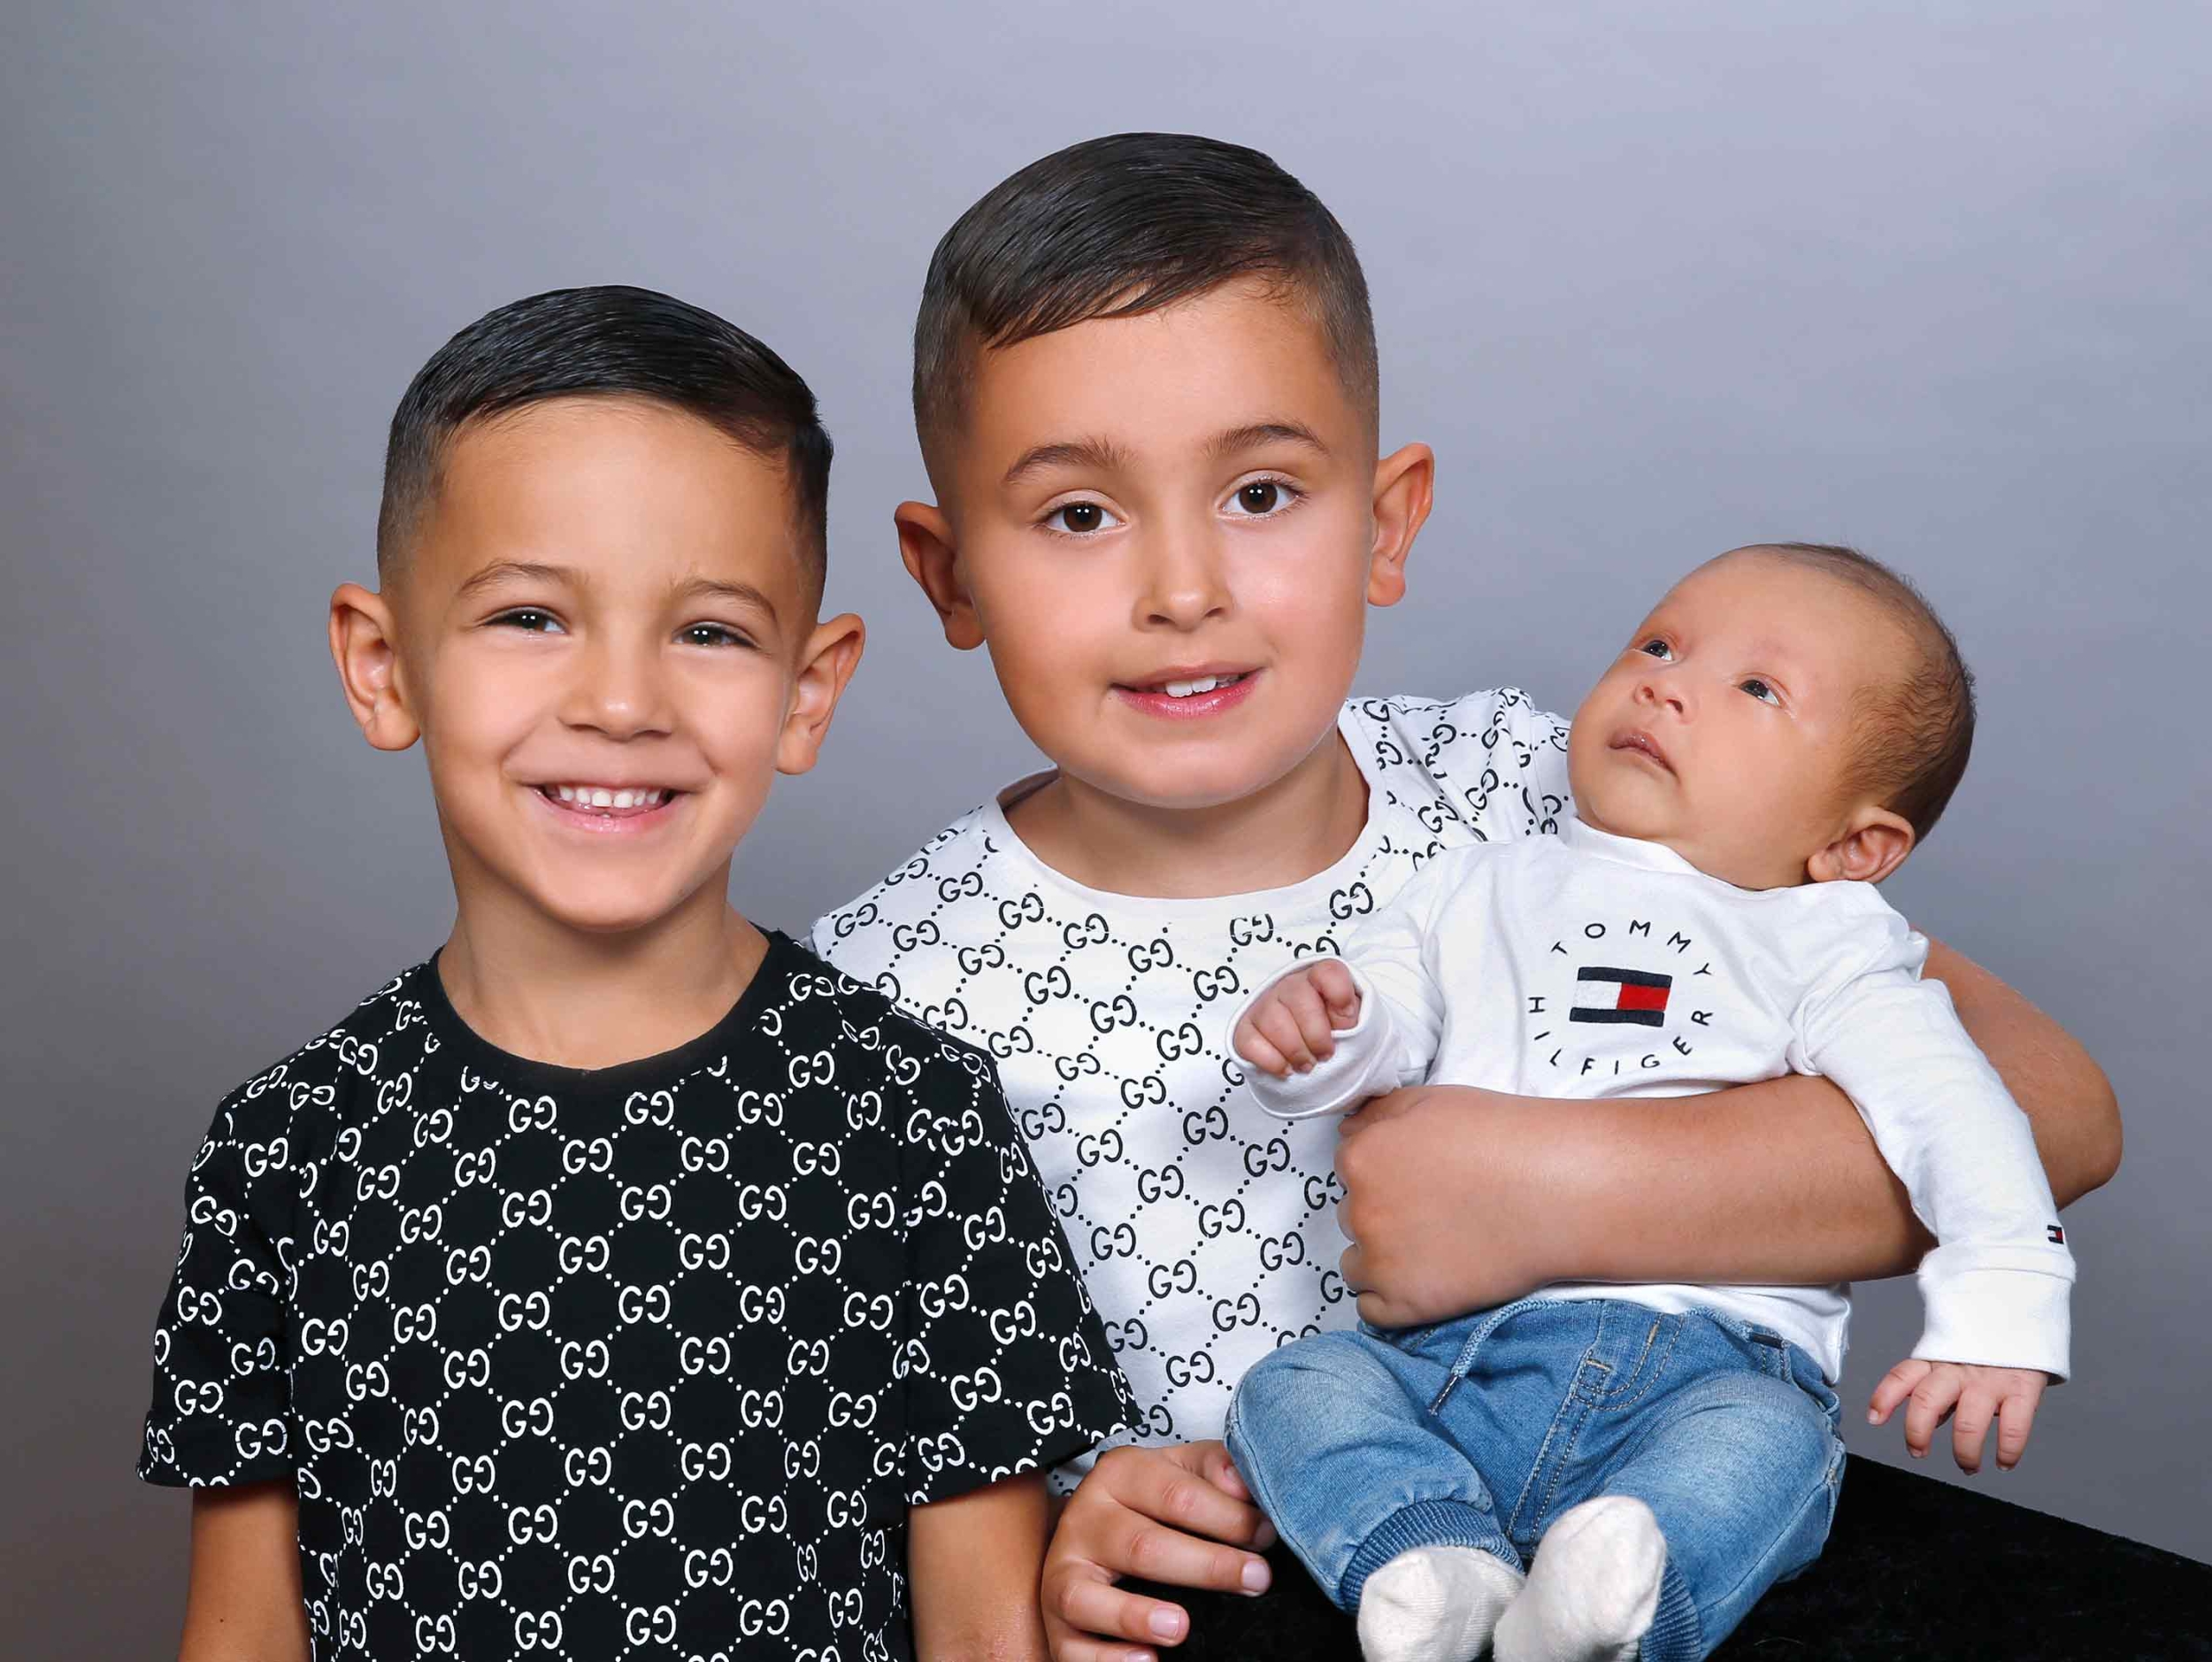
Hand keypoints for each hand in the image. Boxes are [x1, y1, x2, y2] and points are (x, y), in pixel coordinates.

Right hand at [1041, 1442, 1275, 1661]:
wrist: (1095, 1532)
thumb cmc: (1155, 1502)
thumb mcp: (1184, 1470)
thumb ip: (1216, 1468)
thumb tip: (1244, 1485)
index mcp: (1119, 1475)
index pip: (1177, 1495)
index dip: (1228, 1517)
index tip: (1268, 1536)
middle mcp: (1084, 1520)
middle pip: (1141, 1546)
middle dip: (1206, 1566)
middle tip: (1257, 1580)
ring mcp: (1062, 1574)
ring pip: (1085, 1596)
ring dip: (1132, 1615)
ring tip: (1180, 1627)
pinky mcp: (1054, 1624)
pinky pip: (1070, 1648)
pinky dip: (1105, 1661)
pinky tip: (1145, 1661)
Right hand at [1233, 962, 1361, 1075]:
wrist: (1307, 1050)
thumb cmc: (1331, 1032)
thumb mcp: (1351, 1024)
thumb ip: (1352, 1018)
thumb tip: (1344, 1020)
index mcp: (1318, 979)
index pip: (1328, 972)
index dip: (1340, 994)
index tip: (1347, 1019)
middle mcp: (1288, 986)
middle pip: (1299, 1000)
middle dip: (1316, 1036)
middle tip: (1325, 1055)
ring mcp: (1263, 1006)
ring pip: (1274, 1023)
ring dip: (1296, 1052)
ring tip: (1307, 1065)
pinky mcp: (1245, 1030)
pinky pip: (1250, 1044)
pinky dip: (1272, 1061)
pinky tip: (1285, 1068)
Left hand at [1336, 1086, 1551, 1326]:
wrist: (1556, 1191)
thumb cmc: (1500, 1137)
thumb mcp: (1431, 1100)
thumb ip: (1377, 1113)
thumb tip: (1347, 1130)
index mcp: (1361, 1159)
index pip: (1350, 1169)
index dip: (1386, 1173)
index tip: (1420, 1179)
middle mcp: (1360, 1211)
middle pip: (1354, 1216)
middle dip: (1386, 1213)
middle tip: (1436, 1211)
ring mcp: (1380, 1262)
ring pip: (1357, 1265)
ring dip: (1383, 1258)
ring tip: (1436, 1247)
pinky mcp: (1405, 1304)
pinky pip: (1372, 1309)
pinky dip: (1393, 1299)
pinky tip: (1429, 1279)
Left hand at [1868, 1358, 2046, 1471]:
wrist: (2024, 1320)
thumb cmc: (1983, 1351)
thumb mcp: (1951, 1362)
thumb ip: (1937, 1390)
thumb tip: (1928, 1424)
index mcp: (1936, 1360)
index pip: (1902, 1375)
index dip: (1884, 1397)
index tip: (1874, 1419)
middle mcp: (1959, 1369)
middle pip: (1927, 1400)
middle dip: (1917, 1432)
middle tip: (1918, 1452)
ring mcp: (1990, 1379)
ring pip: (1968, 1423)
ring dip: (1965, 1453)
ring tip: (1967, 1466)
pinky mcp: (2023, 1388)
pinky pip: (2013, 1428)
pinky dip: (2007, 1452)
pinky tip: (2003, 1462)